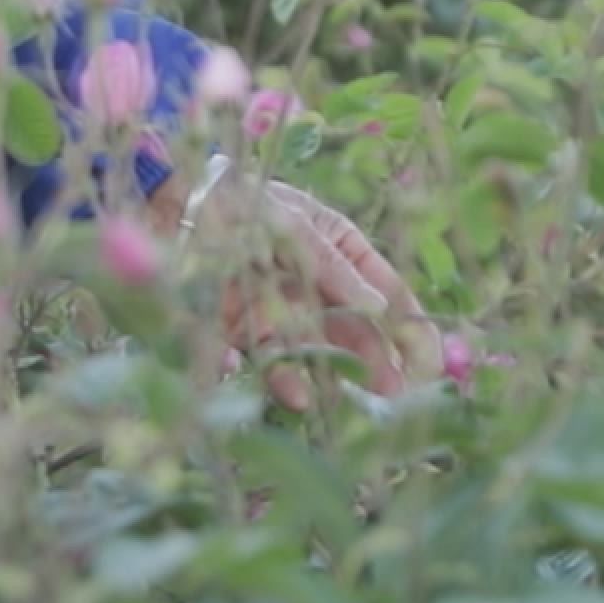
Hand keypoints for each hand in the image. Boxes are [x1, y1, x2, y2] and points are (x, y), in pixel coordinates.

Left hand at [203, 180, 442, 410]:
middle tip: (395, 396)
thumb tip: (376, 308)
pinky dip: (280, 380)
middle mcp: (315, 285)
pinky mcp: (243, 330)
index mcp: (340, 249)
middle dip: (378, 364)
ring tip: (348, 405)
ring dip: (334, 378)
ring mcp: (281, 309)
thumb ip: (332, 267)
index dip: (412, 329)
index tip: (430, 363)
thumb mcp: (294, 224)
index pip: (387, 292)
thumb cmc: (242, 198)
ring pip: (317, 352)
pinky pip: (267, 361)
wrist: (173, 201)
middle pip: (355, 331)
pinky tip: (295, 396)